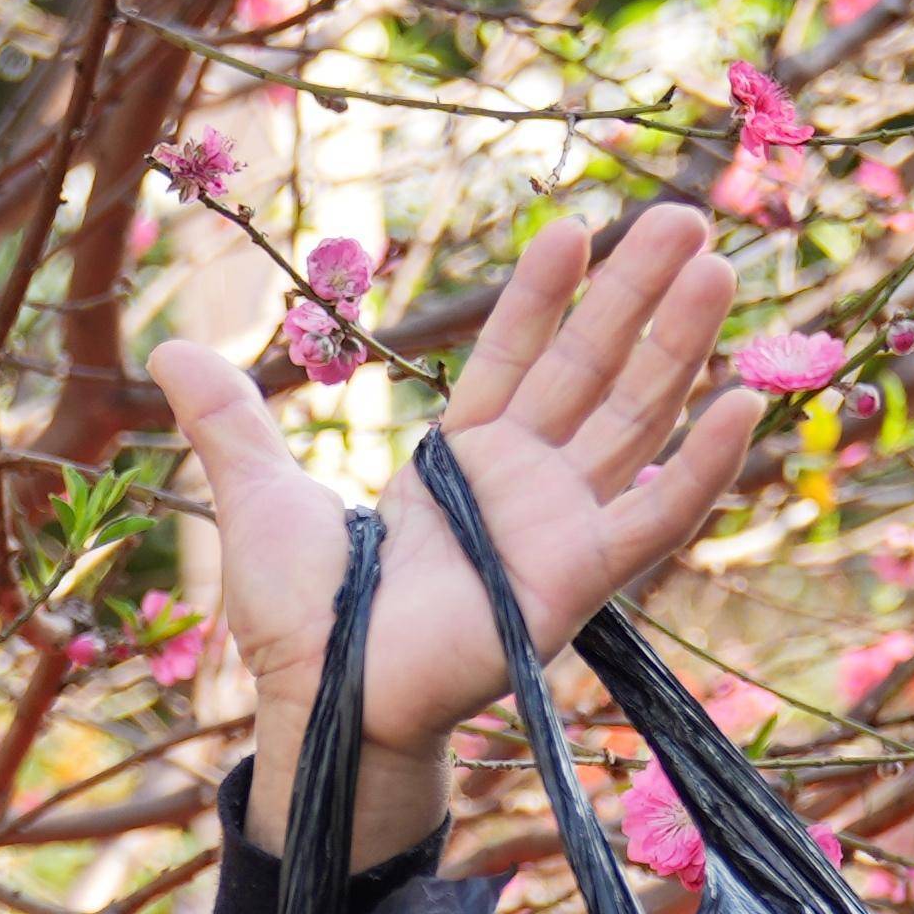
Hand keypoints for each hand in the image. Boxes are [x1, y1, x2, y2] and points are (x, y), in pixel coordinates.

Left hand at [151, 199, 762, 772]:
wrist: (322, 702)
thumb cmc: (301, 620)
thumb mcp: (258, 496)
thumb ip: (229, 421)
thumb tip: (166, 349)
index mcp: (459, 459)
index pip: (515, 353)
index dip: (545, 291)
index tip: (576, 223)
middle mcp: (523, 484)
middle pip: (593, 366)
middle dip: (637, 291)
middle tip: (686, 211)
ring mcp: (559, 527)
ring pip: (635, 417)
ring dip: (680, 344)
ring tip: (717, 264)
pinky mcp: (579, 579)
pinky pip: (656, 515)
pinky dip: (704, 466)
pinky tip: (746, 401)